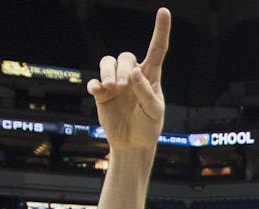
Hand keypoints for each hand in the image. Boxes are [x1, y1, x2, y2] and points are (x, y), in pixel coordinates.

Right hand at [86, 8, 168, 152]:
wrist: (133, 144)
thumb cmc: (149, 126)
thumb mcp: (154, 111)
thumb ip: (145, 91)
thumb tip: (134, 71)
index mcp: (151, 76)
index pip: (157, 49)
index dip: (160, 30)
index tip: (164, 11)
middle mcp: (133, 76)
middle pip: (125, 56)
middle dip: (121, 68)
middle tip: (121, 86)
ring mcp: (116, 84)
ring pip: (107, 62)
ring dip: (107, 71)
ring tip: (111, 88)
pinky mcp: (102, 94)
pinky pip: (94, 81)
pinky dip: (95, 84)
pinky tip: (98, 91)